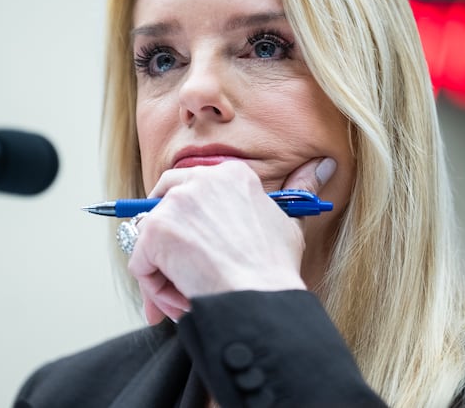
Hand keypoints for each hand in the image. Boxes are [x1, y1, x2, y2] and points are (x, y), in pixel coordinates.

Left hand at [127, 157, 336, 323]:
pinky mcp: (155, 231)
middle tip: (180, 269)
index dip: (190, 220)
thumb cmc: (275, 268)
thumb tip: (323, 165)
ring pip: (150, 239)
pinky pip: (141, 264)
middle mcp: (200, 179)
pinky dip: (155, 288)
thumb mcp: (289, 222)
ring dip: (165, 272)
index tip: (196, 245)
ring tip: (191, 295)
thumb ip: (298, 188)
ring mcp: (175, 204)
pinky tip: (183, 299)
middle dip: (166, 238)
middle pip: (161, 202)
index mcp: (231, 174)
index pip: (191, 185)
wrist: (259, 297)